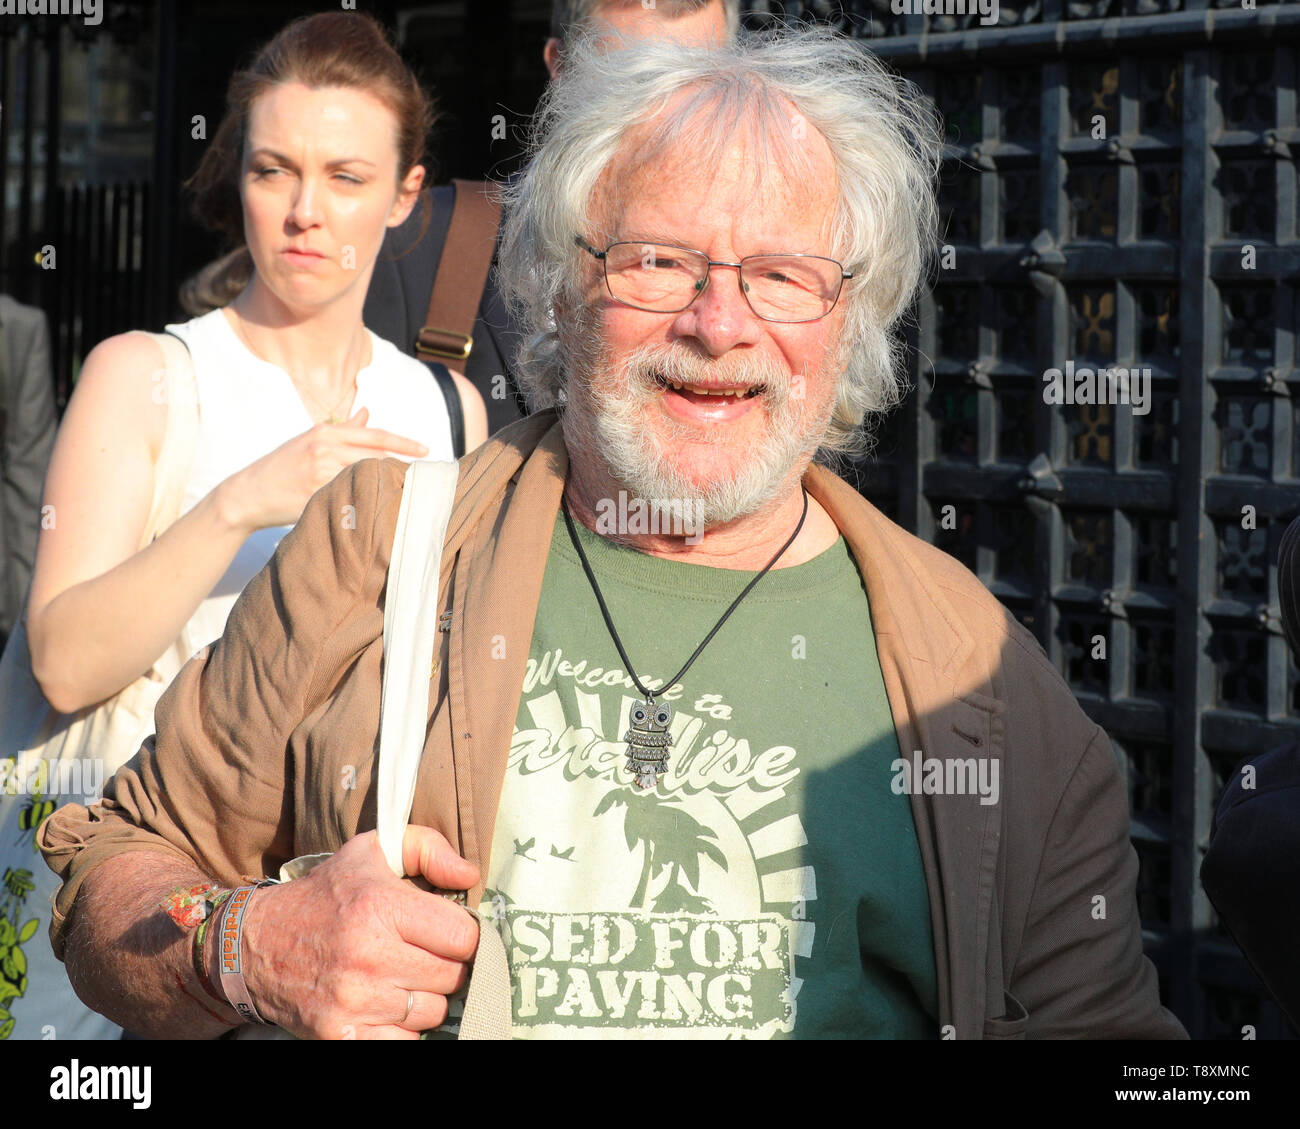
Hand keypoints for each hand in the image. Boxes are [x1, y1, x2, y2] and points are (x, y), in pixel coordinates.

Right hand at [216, 407, 428, 531]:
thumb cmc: (282, 467)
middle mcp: (324, 449)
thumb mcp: (310, 441)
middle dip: (400, 468)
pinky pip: (350, 497)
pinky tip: (376, 508)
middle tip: (421, 478)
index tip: (426, 450)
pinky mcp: (315, 495)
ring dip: (385, 486)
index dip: (404, 443)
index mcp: (324, 433)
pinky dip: (366, 501)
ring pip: (366, 477)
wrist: (248, 495)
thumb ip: (342, 429)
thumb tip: (367, 413)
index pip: (375, 435)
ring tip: (402, 494)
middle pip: (376, 457)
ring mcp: (320, 473)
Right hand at [235, 827, 480, 1039]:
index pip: (464, 937)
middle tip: (423, 953)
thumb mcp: (374, 851)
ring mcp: (355, 1001)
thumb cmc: (326, 895)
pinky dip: (404, 1028)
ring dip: (426, 997)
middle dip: (446, 965)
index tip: (448, 931)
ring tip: (402, 976)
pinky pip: (405, 1042)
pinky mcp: (341, 1036)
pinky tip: (387, 1004)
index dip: (464, 934)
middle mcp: (369, 956)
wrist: (255, 946)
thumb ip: (429, 849)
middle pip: (452, 977)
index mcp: (381, 907)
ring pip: (433, 1012)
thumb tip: (470, 876)